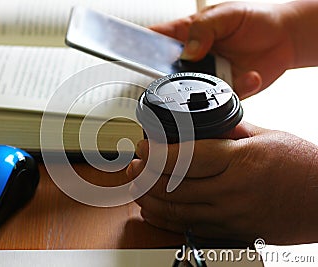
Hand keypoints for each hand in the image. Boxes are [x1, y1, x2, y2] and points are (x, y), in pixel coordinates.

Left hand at [126, 122, 317, 244]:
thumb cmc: (302, 165)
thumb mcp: (265, 135)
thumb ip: (228, 130)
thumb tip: (199, 126)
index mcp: (239, 160)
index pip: (185, 158)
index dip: (156, 154)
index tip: (143, 147)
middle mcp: (231, 191)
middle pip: (173, 187)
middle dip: (145, 175)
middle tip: (134, 164)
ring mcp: (230, 216)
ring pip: (176, 211)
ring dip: (149, 198)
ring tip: (136, 185)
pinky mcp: (231, 231)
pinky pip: (189, 227)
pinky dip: (165, 218)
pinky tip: (152, 209)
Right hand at [151, 2, 294, 98]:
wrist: (286, 36)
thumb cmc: (256, 18)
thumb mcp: (226, 14)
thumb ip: (204, 30)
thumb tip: (188, 52)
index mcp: (188, 34)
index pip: (157, 41)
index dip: (142, 49)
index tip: (134, 56)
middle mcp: (195, 57)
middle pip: (169, 72)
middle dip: (172, 77)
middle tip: (185, 72)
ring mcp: (209, 74)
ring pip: (195, 90)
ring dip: (208, 86)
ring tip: (226, 70)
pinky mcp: (226, 89)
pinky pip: (224, 96)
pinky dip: (238, 89)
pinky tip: (250, 75)